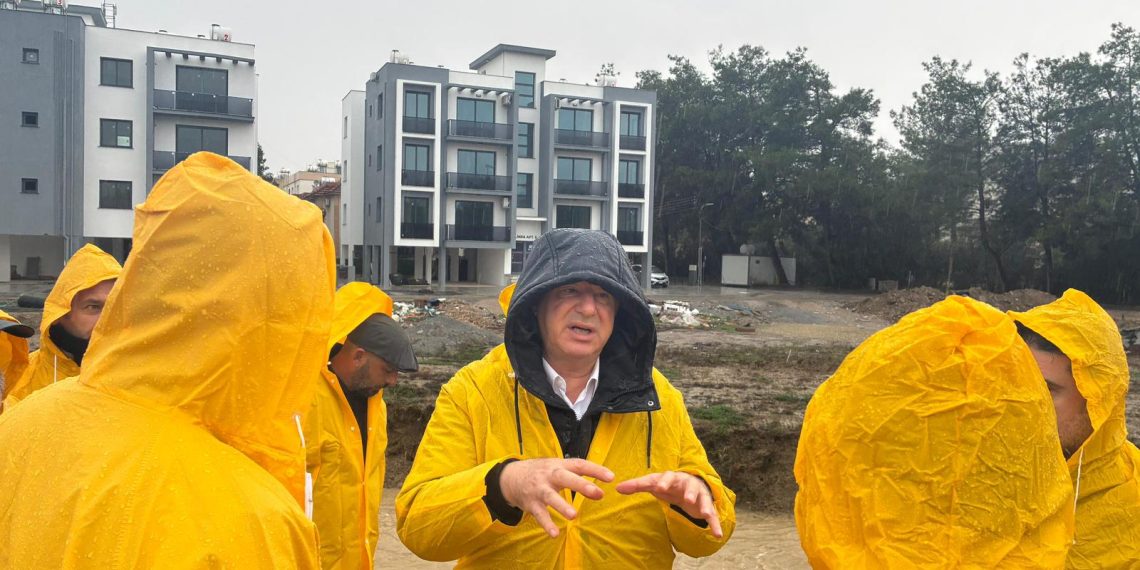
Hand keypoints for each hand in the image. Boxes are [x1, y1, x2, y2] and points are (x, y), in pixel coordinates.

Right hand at [499, 458, 614, 537]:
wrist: (511, 477)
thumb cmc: (543, 473)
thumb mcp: (558, 468)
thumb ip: (578, 477)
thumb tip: (601, 490)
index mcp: (559, 465)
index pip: (579, 465)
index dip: (595, 470)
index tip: (611, 477)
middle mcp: (549, 475)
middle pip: (565, 478)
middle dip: (581, 485)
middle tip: (598, 493)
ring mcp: (539, 489)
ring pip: (550, 497)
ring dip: (562, 506)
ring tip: (574, 515)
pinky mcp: (530, 503)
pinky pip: (539, 515)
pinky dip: (547, 524)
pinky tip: (555, 533)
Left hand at [616, 471, 722, 537]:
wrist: (690, 483)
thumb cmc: (668, 484)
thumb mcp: (653, 484)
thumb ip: (637, 485)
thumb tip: (617, 488)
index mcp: (672, 477)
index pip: (667, 477)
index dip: (664, 482)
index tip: (659, 487)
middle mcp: (687, 483)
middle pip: (688, 485)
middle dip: (688, 491)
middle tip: (687, 498)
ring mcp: (698, 494)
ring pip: (702, 497)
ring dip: (702, 503)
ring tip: (702, 511)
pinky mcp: (706, 506)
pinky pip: (712, 514)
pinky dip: (715, 524)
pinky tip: (717, 535)